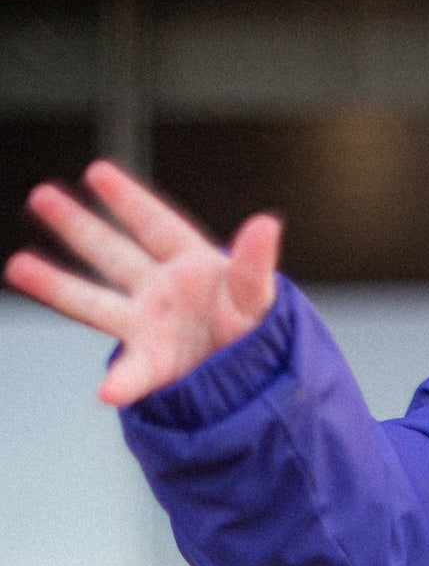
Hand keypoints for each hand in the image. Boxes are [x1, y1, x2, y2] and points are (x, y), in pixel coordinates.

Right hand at [3, 161, 280, 405]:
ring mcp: (151, 327)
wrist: (264, 383)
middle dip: (77, 226)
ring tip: (18, 267)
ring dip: (58, 287)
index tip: (96, 173)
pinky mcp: (155, 367)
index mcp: (193, 266)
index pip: (156, 225)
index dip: (128, 200)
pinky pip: (135, 375)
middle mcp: (163, 293)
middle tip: (40, 197)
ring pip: (97, 303)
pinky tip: (106, 392)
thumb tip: (267, 224)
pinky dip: (123, 384)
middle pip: (112, 253)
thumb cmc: (263, 337)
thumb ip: (255, 265)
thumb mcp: (262, 298)